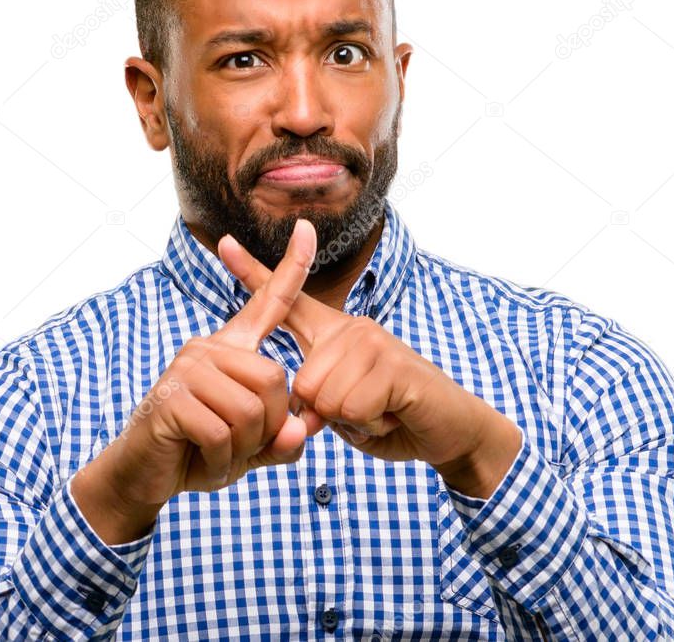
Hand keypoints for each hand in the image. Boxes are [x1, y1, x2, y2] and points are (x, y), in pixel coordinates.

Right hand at [72, 219, 317, 542]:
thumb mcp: (251, 448)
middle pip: (275, 380)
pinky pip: (223, 432)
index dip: (292, 267)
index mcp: (232, 349)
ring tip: (219, 452)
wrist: (143, 476)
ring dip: (243, 447)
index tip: (306, 229)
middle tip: (241, 445)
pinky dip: (222, 459)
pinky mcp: (173, 397)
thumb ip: (282, 441)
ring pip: (252, 409)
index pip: (269, 302)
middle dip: (268, 427)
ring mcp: (188, 367)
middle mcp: (209, 347)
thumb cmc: (200, 453)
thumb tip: (299, 432)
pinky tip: (203, 459)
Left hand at [218, 225, 522, 497]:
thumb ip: (315, 404)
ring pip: (324, 397)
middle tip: (366, 410)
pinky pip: (351, 407)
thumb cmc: (393, 418)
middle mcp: (352, 328)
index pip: (288, 302)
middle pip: (301, 383)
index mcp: (335, 334)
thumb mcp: (343, 411)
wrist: (449, 430)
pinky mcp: (394, 364)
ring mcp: (374, 341)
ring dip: (353, 420)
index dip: (252, 273)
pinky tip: (393, 414)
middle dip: (328, 415)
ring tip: (381, 411)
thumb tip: (304, 412)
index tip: (224, 243)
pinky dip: (371, 424)